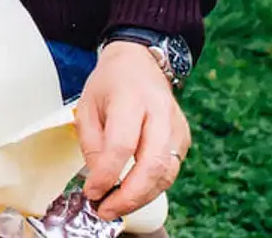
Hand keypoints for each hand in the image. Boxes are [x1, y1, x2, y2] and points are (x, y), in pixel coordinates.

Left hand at [76, 41, 191, 220]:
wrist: (139, 62)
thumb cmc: (110, 83)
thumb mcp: (87, 105)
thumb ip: (92, 143)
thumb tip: (99, 179)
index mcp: (131, 98)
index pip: (122, 144)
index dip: (107, 173)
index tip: (91, 192)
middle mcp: (159, 112)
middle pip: (152, 163)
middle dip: (129, 195)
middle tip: (106, 210)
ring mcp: (176, 125)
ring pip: (166, 172)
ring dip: (141, 197)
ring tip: (116, 207)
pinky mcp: (184, 137)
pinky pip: (171, 170)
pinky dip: (152, 187)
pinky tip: (133, 193)